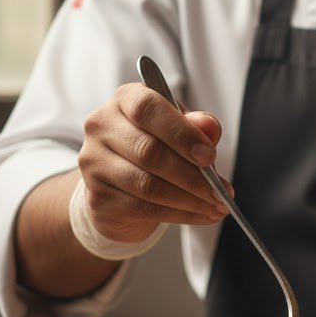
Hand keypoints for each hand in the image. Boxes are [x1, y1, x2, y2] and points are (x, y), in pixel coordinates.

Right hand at [77, 84, 229, 242]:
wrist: (124, 189)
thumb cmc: (159, 150)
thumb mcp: (182, 132)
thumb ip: (197, 127)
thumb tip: (208, 126)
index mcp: (125, 100)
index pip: (147, 108)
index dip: (181, 133)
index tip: (209, 155)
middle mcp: (102, 127)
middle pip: (149, 152)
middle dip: (193, 176)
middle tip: (221, 191)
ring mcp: (94, 163)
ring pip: (148, 185)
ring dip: (190, 200)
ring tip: (217, 206)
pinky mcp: (98, 197)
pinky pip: (144, 209)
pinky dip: (181, 215)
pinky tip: (202, 216)